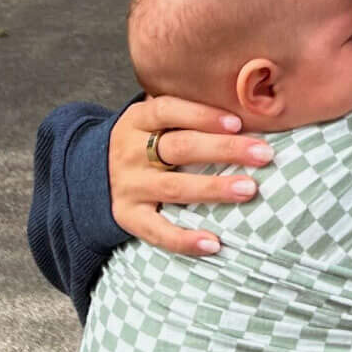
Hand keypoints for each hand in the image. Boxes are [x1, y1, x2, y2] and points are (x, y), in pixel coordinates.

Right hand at [108, 96, 271, 255]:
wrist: (88, 175)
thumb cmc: (142, 143)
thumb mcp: (150, 120)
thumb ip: (185, 113)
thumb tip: (245, 108)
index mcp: (137, 120)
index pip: (168, 110)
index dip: (203, 115)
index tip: (237, 123)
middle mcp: (130, 152)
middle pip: (179, 148)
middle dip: (223, 150)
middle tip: (263, 154)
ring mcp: (129, 186)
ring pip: (174, 188)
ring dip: (213, 188)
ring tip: (248, 190)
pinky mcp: (128, 217)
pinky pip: (157, 231)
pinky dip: (185, 240)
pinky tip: (214, 243)